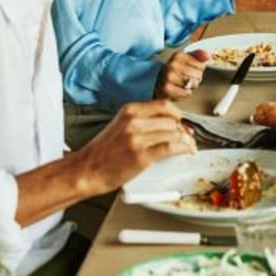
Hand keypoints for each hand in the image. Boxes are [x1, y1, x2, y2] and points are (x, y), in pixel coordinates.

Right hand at [74, 101, 195, 194]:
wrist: (87, 170)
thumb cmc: (103, 152)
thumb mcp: (121, 126)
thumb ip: (142, 121)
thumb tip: (169, 124)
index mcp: (129, 111)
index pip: (164, 105)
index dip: (177, 114)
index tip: (181, 122)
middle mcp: (134, 122)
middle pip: (171, 119)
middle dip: (183, 129)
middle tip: (187, 137)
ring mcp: (137, 138)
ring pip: (174, 132)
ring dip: (186, 140)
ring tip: (189, 145)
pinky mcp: (141, 155)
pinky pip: (171, 147)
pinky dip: (184, 148)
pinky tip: (187, 151)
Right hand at [159, 49, 208, 99]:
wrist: (156, 83)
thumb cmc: (174, 72)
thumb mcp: (185, 60)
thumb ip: (198, 56)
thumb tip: (208, 55)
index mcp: (178, 56)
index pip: (201, 65)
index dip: (198, 70)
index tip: (190, 71)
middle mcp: (172, 64)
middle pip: (198, 75)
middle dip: (195, 79)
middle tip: (185, 79)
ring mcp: (169, 76)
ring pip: (193, 84)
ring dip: (190, 87)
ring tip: (181, 85)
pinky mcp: (167, 88)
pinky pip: (186, 93)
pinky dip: (185, 94)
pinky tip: (178, 90)